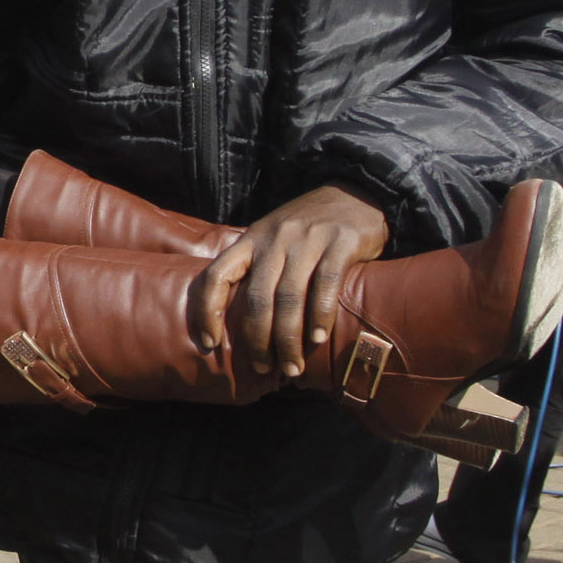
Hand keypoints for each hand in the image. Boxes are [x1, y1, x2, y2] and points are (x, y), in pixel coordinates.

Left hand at [198, 185, 390, 381]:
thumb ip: (257, 269)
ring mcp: (308, 239)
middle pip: (257, 298)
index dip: (207, 311)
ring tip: (292, 367)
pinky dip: (320, 316)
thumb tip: (237, 323)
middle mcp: (275, 239)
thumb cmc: (307, 227)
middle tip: (263, 368)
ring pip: (289, 297)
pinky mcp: (340, 242)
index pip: (216, 275)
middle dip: (258, 340)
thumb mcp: (273, 238)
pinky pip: (326, 285)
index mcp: (251, 240)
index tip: (209, 344)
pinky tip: (319, 339)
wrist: (354, 193)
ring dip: (289, 339)